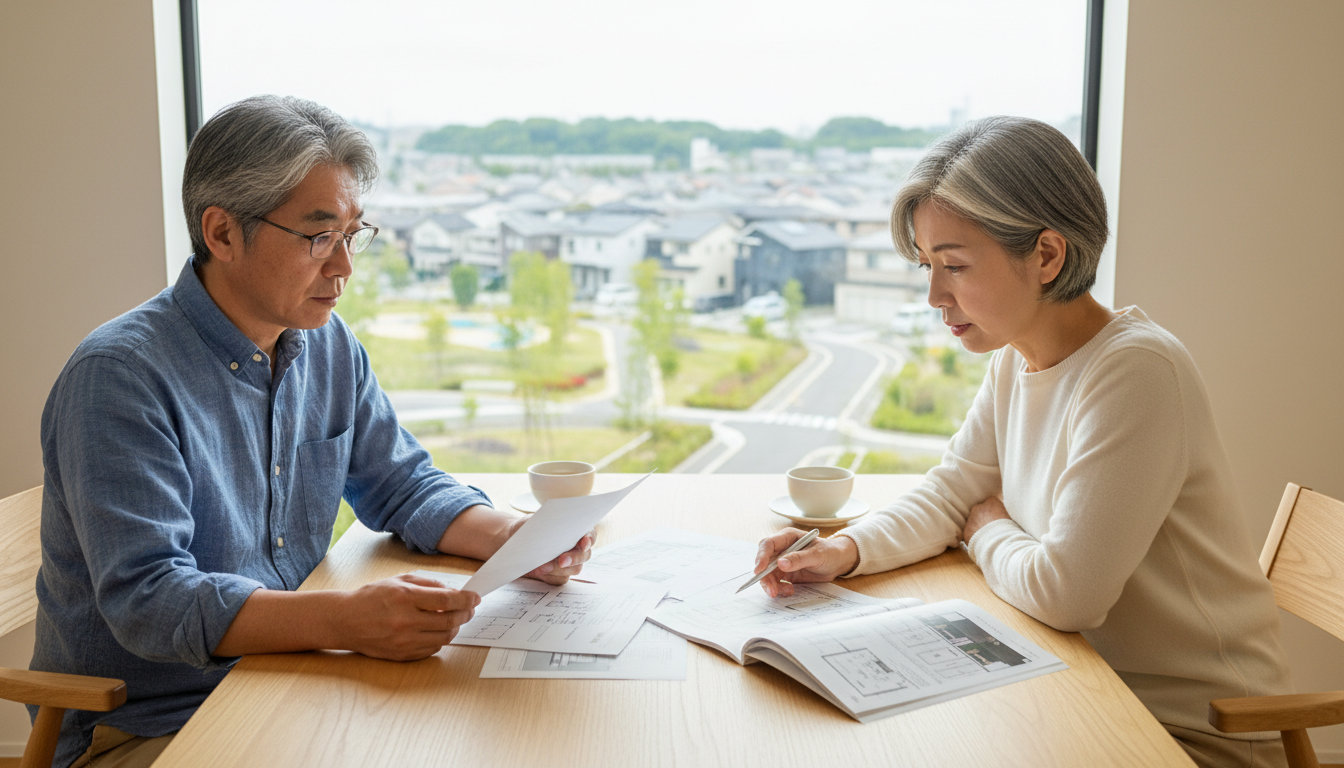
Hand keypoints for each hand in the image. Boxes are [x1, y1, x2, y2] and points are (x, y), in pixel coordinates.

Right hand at [337, 573, 479, 660]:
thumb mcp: (399, 580)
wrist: (345, 621)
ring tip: (455, 619)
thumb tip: (453, 591)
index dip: (466, 599)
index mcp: (405, 598)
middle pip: (449, 621)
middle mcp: (406, 621)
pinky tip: (438, 630)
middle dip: (465, 614)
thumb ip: (428, 584)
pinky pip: (432, 649)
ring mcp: (404, 641)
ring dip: (455, 628)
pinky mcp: (402, 655)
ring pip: (444, 638)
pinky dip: (440, 639)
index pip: (446, 600)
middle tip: (469, 609)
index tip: (475, 598)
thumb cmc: (372, 597)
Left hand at [509, 518, 595, 585]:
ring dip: (559, 569)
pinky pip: (561, 579)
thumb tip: (554, 531)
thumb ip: (548, 525)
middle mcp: (575, 548)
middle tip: (562, 560)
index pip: (590, 535)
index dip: (589, 539)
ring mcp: (569, 563)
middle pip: (585, 555)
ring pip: (575, 569)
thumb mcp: (535, 522)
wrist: (515, 544)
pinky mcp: (559, 575)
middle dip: (574, 558)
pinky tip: (540, 571)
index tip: (583, 543)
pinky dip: (551, 576)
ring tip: (542, 567)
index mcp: (575, 531)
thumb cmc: (527, 528)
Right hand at [754, 528, 858, 597]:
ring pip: (768, 574)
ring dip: (772, 585)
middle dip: (765, 577)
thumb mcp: (817, 554)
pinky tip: (790, 590)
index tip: (759, 571)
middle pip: (764, 562)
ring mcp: (782, 562)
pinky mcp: (786, 573)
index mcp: (787, 537)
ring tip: (786, 591)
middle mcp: (781, 549)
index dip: (761, 557)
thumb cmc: (829, 552)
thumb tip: (780, 564)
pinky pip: (776, 582)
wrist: (837, 562)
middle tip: (772, 590)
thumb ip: (799, 558)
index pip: (768, 544)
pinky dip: (780, 588)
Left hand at [961, 496, 1010, 544]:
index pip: (991, 503)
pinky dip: (974, 537)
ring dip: (978, 528)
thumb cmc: (1011, 530)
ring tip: (988, 538)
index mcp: (992, 502)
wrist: (1000, 544)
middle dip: (984, 518)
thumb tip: (1004, 516)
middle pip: (980, 511)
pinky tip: (982, 543)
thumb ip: (1004, 513)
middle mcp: (978, 507)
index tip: (999, 519)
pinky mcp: (966, 531)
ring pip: (973, 522)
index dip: (995, 512)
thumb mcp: (1011, 517)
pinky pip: (970, 533)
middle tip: (992, 529)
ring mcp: (970, 519)